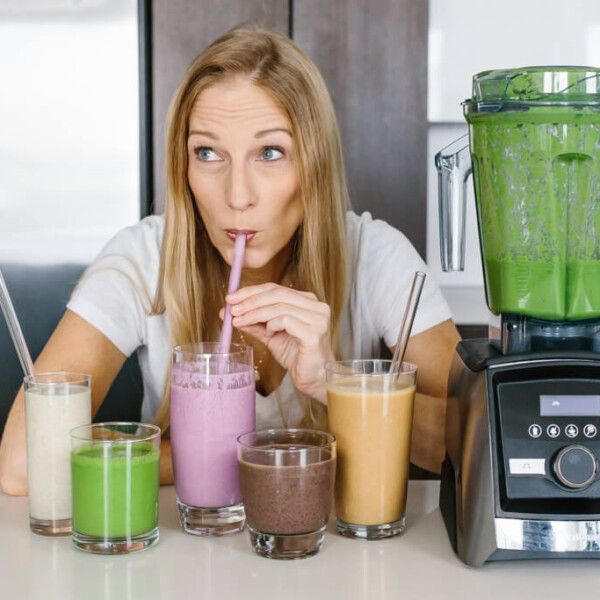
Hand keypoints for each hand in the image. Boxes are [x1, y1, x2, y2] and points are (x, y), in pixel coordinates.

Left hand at [223, 283, 333, 402]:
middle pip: (277, 293)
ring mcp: (318, 319)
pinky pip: (286, 321)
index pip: (275, 288)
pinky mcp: (314, 333)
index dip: (251, 291)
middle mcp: (316, 306)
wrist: (312, 378)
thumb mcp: (270, 334)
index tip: (230, 298)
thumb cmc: (295, 355)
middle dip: (250, 300)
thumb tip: (228, 312)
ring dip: (255, 314)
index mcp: (307, 301)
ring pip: (279, 307)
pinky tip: (269, 334)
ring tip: (241, 322)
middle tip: (232, 309)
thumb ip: (253, 322)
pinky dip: (271, 325)